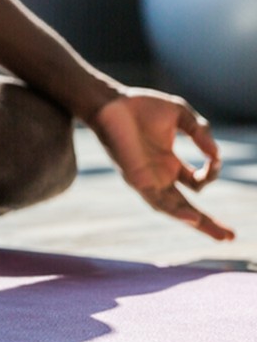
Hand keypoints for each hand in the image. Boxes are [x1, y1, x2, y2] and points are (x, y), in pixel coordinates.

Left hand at [89, 88, 234, 240]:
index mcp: (169, 164)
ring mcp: (147, 180)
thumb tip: (215, 156)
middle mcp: (158, 177)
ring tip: (219, 235)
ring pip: (174, 209)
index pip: (196, 184)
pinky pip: (157, 201)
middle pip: (186, 206)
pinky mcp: (136, 179)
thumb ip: (200, 133)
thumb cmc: (141, 108)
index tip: (214, 161)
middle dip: (207, 222)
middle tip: (230, 237)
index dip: (211, 173)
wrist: (111, 104)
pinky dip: (175, 211)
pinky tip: (192, 218)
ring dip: (196, 222)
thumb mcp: (181, 116)